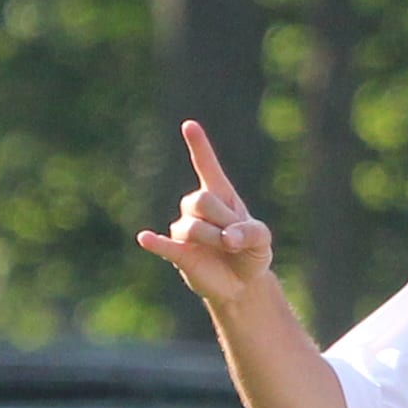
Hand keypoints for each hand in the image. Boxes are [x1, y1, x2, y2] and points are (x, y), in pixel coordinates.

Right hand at [135, 121, 273, 304]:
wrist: (244, 283)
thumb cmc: (252, 251)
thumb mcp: (262, 238)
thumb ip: (250, 233)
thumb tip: (227, 238)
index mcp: (220, 196)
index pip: (206, 166)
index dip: (199, 147)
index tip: (189, 125)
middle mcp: (198, 208)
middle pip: (200, 200)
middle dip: (222, 220)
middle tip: (235, 239)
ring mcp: (186, 230)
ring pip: (192, 227)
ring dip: (214, 240)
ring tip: (226, 250)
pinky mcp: (178, 253)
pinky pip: (164, 245)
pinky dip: (155, 242)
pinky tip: (145, 239)